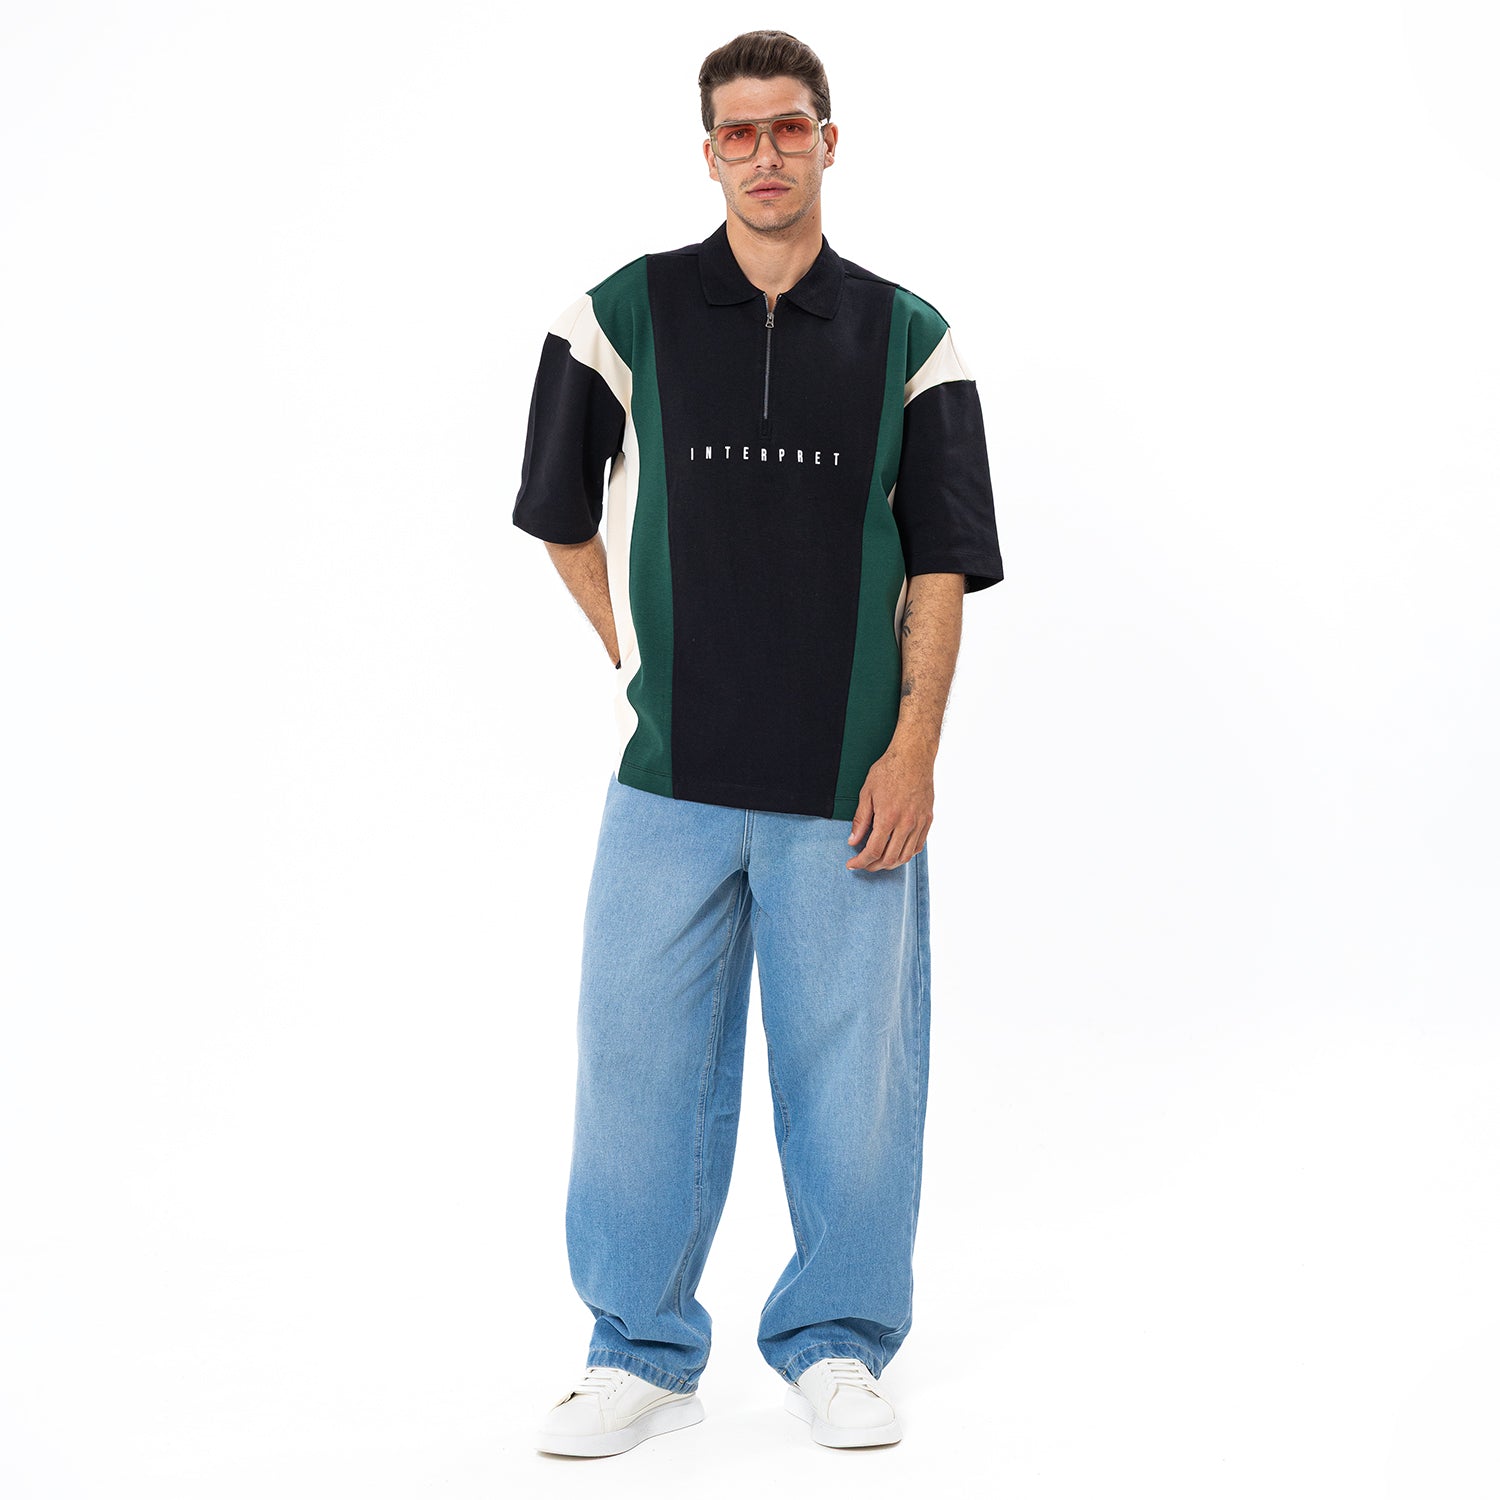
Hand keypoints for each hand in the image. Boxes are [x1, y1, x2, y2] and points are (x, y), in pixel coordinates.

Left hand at [846, 743, 933, 870]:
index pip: (873, 850)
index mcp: (888, 817)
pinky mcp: (928, 819)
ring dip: (890, 864)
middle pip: (890, 858)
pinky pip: (918, 846)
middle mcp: (906, 823)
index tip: (852, 864)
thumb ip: (860, 820)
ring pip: (906, 856)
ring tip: (878, 862)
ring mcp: (920, 822)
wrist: (913, 756)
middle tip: (863, 864)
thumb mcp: (866, 792)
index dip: (861, 861)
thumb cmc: (889, 770)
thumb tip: (853, 840)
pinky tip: (897, 851)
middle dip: (873, 866)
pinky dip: (906, 854)